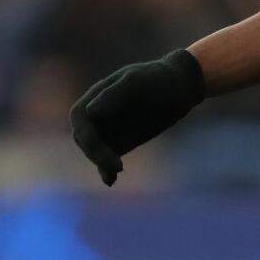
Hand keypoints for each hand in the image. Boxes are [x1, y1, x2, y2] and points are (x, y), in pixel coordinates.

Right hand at [70, 49, 205, 185]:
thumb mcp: (137, 82)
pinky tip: (111, 181)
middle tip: (117, 165)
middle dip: (96, 152)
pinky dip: (106, 170)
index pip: (80, 117)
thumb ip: (114, 95)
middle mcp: (97, 114)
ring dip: (101, 162)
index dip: (87, 133)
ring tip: (117, 170)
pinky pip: (107, 159)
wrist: (180, 88)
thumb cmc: (157, 79)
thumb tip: (90, 112)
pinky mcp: (120, 142)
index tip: (101, 145)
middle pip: (84, 138)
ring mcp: (108, 129)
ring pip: (95, 151)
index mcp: (95, 95)